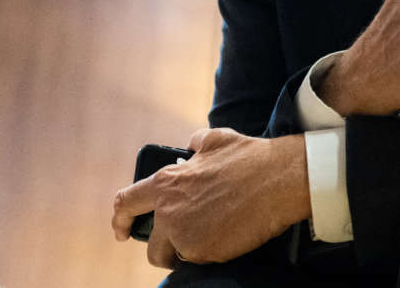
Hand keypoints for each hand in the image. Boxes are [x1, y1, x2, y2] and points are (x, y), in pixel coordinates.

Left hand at [111, 128, 308, 267]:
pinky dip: (209, 254)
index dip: (120, 219)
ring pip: (174, 257)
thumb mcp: (216, 139)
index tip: (122, 231)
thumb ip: (195, 144)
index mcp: (166, 183)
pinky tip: (227, 239)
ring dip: (186, 253)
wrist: (279, 179)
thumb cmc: (250, 157)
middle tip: (181, 244)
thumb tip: (191, 147)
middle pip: (151, 244)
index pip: (126, 203)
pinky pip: (198, 261)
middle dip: (163, 248)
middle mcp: (168, 211)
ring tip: (210, 240)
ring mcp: (183, 235)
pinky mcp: (202, 252)